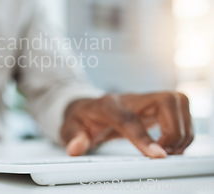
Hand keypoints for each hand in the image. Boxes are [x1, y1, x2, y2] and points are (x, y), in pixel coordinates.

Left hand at [60, 92, 192, 157]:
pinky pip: (182, 112)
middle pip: (165, 101)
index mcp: (107, 105)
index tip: (159, 156)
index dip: (143, 137)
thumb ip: (73, 137)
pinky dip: (184, 131)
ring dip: (182, 131)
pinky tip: (171, 146)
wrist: (88, 107)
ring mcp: (146, 100)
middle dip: (174, 130)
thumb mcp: (70, 128)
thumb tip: (75, 148)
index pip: (127, 118)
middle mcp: (131, 99)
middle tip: (164, 153)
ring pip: (179, 102)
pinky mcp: (157, 107)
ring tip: (168, 151)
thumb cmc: (82, 119)